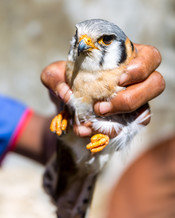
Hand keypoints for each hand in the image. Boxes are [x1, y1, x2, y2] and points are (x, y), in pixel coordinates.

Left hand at [41, 44, 164, 136]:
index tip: (120, 78)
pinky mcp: (127, 122)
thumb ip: (53, 78)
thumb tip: (67, 94)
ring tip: (94, 117)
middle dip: (133, 97)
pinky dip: (109, 133)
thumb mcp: (55, 76)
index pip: (150, 57)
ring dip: (120, 117)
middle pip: (156, 84)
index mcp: (124, 60)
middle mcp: (135, 82)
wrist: (65, 108)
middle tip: (103, 105)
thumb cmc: (66, 84)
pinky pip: (128, 129)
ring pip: (145, 111)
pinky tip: (88, 130)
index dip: (142, 67)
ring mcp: (134, 103)